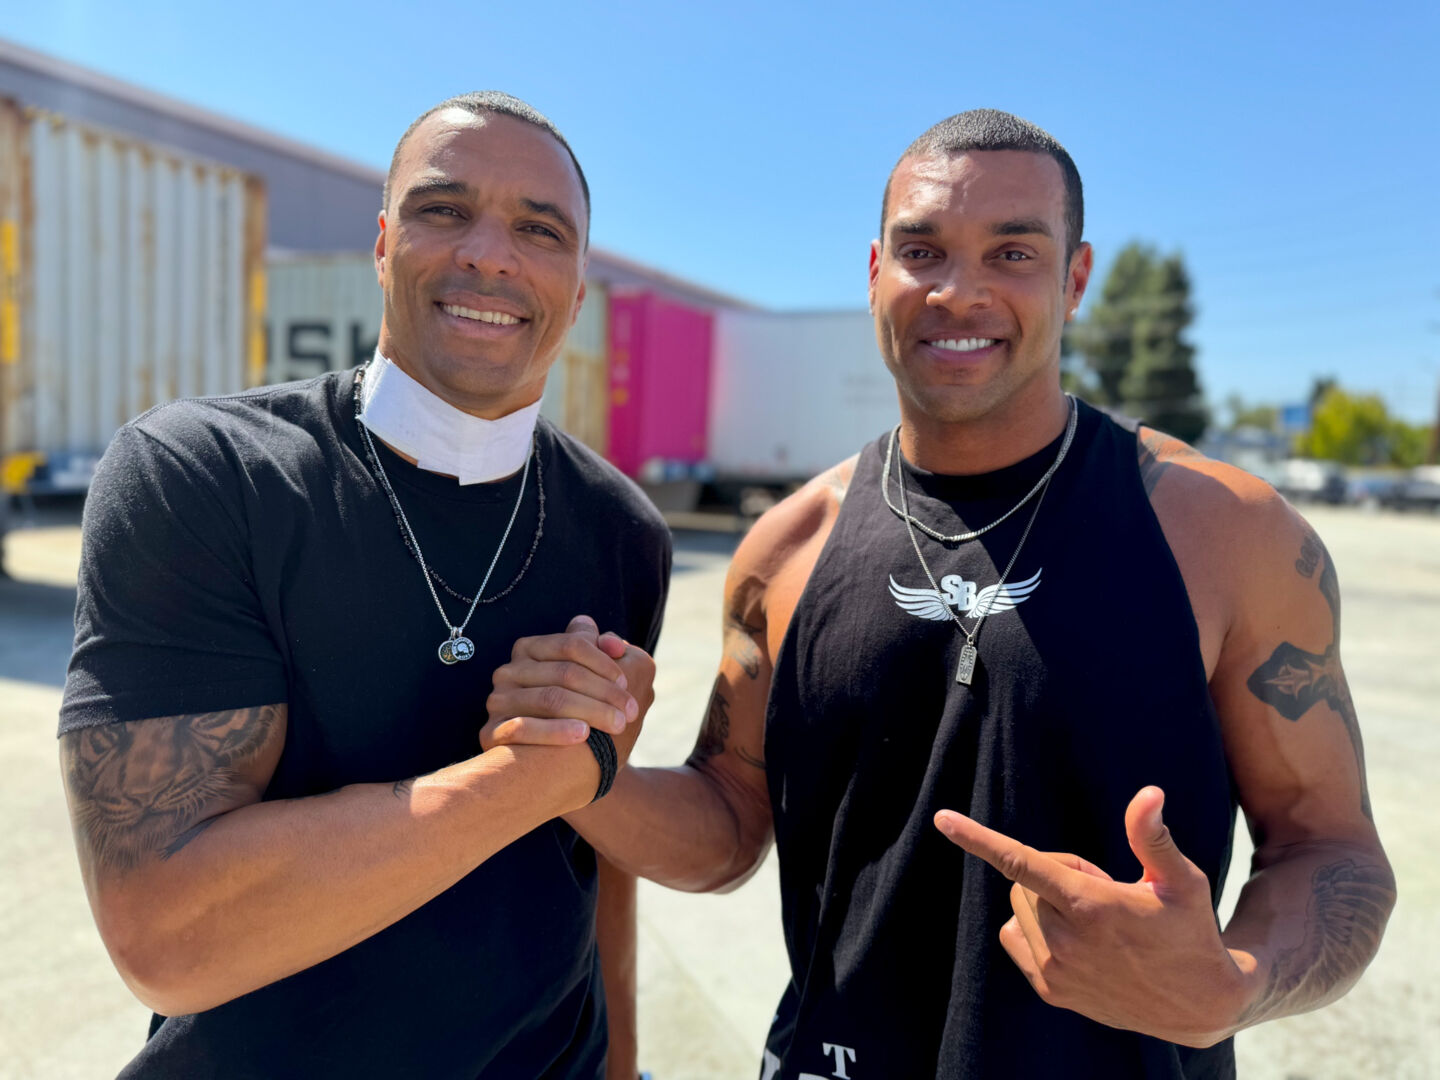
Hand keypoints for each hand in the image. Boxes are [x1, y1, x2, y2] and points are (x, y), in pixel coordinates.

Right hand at [484, 616, 653, 768]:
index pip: (571, 644)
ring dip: (590, 711)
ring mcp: (498, 701)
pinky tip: (582, 735)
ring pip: (550, 698)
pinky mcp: (490, 732)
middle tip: (631, 713)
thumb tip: (613, 643)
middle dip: (604, 692)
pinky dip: (555, 730)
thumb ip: (603, 656)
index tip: (627, 684)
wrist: (550, 769)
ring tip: (617, 724)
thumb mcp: (591, 682)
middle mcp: (509, 671)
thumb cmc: (577, 716)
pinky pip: (522, 728)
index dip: (604, 663)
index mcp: (530, 649)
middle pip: (565, 673)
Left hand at [934, 786, 1260, 1047]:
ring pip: (1019, 909)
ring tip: (1095, 921)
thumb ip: (1152, 836)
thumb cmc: (1190, 931)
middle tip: (1103, 891)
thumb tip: (1148, 792)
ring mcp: (1055, 970)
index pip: (1021, 862)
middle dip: (1056, 875)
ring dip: (1045, 903)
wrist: (1197, 1005)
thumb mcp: (1180, 880)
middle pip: (1025, 881)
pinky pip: (1015, 938)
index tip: (942, 818)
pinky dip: (1034, 930)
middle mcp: (1065, 940)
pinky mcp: (1051, 991)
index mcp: (1091, 905)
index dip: (977, 838)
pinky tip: (1075, 940)